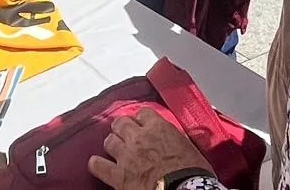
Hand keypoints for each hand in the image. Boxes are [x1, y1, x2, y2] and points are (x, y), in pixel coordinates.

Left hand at [88, 109, 213, 189]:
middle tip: (126, 134)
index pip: (143, 113)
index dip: (142, 119)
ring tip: (116, 149)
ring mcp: (126, 156)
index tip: (143, 124)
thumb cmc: (192, 174)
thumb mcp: (189, 148)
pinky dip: (97, 164)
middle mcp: (139, 138)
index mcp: (159, 128)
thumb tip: (175, 139)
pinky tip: (100, 165)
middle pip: (121, 123)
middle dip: (123, 128)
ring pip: (109, 140)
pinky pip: (97, 165)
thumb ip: (176, 138)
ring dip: (113, 144)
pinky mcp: (118, 176)